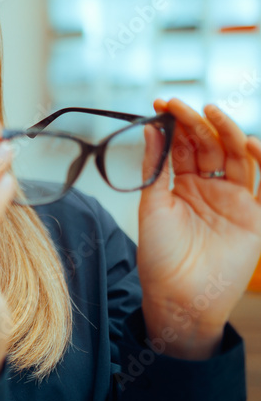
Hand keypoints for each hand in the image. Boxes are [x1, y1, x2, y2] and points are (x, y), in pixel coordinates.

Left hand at [137, 97, 260, 358]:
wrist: (179, 297)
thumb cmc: (159, 256)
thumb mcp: (151, 206)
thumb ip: (155, 168)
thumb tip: (151, 129)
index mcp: (181, 185)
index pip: (181, 145)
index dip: (174, 123)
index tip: (161, 103)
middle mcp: (208, 188)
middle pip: (208, 145)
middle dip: (196, 122)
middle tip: (182, 104)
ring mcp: (232, 199)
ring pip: (235, 157)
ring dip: (226, 132)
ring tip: (212, 112)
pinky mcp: (254, 215)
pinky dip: (260, 160)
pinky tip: (249, 143)